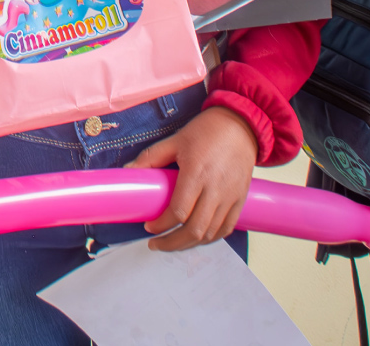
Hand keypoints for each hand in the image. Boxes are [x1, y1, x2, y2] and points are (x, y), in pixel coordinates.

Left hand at [126, 107, 257, 250]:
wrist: (241, 125)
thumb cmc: (207, 131)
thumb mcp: (175, 140)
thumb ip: (151, 157)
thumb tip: (128, 171)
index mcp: (196, 174)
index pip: (178, 211)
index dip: (161, 224)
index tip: (148, 225)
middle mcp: (215, 189)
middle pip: (195, 230)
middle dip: (172, 242)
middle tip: (156, 243)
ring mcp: (230, 197)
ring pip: (210, 234)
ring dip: (189, 244)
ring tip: (173, 243)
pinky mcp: (240, 200)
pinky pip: (226, 228)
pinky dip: (210, 238)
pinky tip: (196, 238)